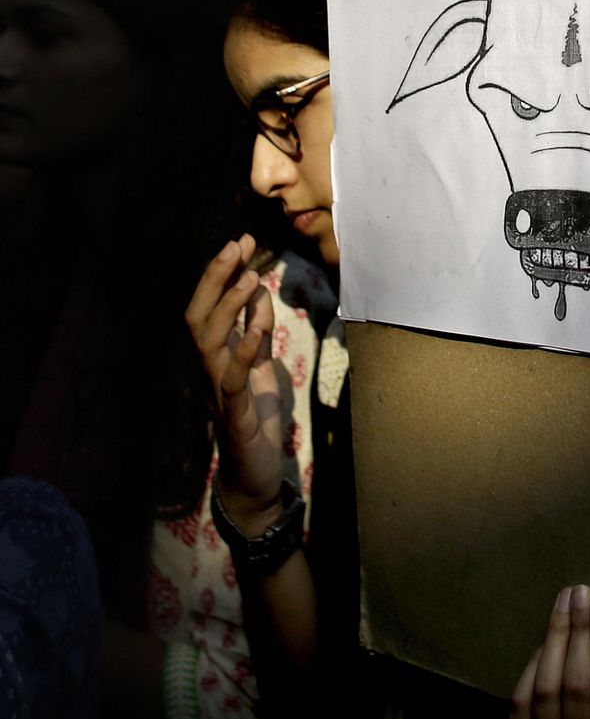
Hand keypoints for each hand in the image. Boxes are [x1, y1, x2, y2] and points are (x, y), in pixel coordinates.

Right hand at [185, 234, 283, 533]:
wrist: (254, 477)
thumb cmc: (255, 421)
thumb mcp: (261, 367)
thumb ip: (257, 333)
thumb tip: (258, 294)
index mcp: (217, 356)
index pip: (209, 307)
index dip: (221, 274)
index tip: (241, 241)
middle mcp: (210, 370)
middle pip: (199, 316)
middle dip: (216, 278)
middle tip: (236, 246)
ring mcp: (218, 392)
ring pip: (208, 341)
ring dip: (228, 307)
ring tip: (250, 277)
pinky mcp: (234, 416)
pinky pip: (232, 380)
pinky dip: (241, 353)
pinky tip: (255, 331)